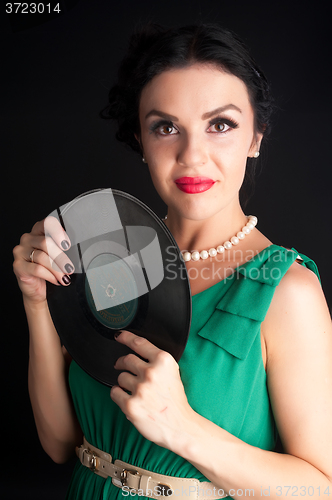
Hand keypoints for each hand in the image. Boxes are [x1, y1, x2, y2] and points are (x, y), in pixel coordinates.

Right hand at [13, 216, 74, 305]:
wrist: (37, 289)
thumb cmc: (49, 270)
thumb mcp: (56, 256)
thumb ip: (62, 249)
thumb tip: (77, 252)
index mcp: (38, 232)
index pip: (47, 223)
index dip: (57, 232)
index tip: (67, 244)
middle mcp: (27, 239)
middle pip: (45, 242)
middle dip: (60, 257)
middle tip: (70, 268)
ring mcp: (21, 252)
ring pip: (42, 257)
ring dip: (57, 269)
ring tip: (65, 277)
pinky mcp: (18, 266)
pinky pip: (37, 269)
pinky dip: (50, 275)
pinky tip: (56, 280)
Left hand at [110, 330, 193, 449]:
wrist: (180, 427)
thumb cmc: (175, 400)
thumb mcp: (172, 372)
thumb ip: (156, 360)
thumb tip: (135, 349)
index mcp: (163, 361)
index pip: (139, 343)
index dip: (126, 337)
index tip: (119, 336)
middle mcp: (151, 372)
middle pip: (126, 359)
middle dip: (122, 363)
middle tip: (122, 367)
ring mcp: (140, 389)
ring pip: (120, 377)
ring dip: (124, 382)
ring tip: (135, 390)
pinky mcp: (131, 405)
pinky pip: (114, 392)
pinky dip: (119, 394)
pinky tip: (128, 398)